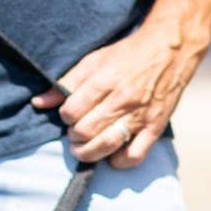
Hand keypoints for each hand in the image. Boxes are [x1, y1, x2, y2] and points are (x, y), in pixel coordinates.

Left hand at [30, 20, 208, 168]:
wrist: (171, 48)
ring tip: (84, 148)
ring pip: (106, 145)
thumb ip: (66, 83)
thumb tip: (39, 103)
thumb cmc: (128, 55)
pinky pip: (135, 155)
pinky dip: (119, 162)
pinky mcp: (155, 126)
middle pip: (85, 131)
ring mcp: (141, 115)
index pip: (72, 111)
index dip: (65, 116)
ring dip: (88, 153)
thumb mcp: (94, 61)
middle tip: (76, 132)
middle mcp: (123, 99)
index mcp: (106, 80)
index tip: (69, 114)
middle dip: (74, 135)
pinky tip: (112, 155)